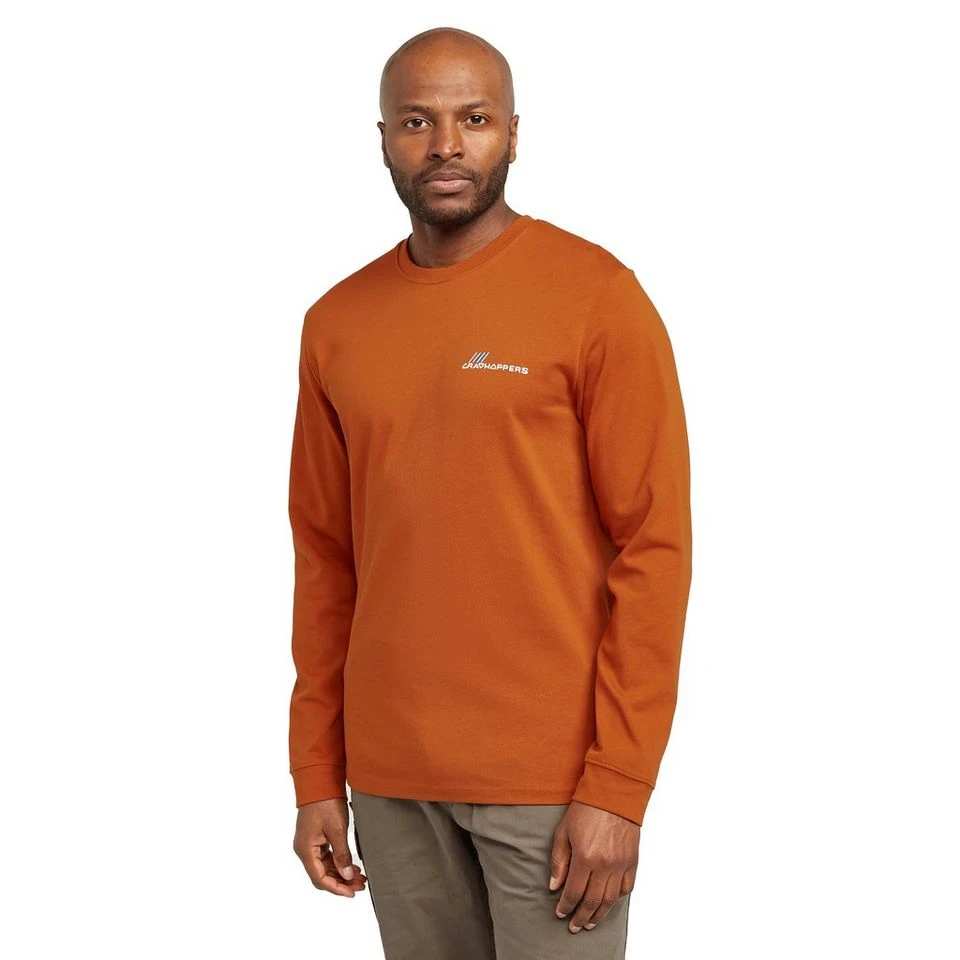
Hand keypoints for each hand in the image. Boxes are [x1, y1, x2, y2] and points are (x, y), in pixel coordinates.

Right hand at [293, 797, 367, 895]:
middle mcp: (304, 849)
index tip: (352, 893)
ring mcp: (309, 843)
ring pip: (324, 866)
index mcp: (306, 849)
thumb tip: (347, 876)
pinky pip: (326, 856)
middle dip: (341, 882)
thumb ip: (342, 855)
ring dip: (341, 873)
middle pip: (322, 875)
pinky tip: (352, 865)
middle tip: (360, 885)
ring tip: (360, 877)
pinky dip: (338, 862)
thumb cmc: (326, 802)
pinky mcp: (315, 837)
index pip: (320, 878)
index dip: (336, 888)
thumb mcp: (337, 829)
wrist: (320, 780)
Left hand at [548, 800, 638, 932]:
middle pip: (592, 901)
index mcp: (585, 857)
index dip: (566, 906)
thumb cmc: (586, 809)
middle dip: (581, 917)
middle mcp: (605, 865)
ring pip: (611, 900)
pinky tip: (609, 903)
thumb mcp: (563, 832)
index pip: (574, 892)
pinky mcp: (632, 861)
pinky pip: (627, 888)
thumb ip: (558, 861)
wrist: (613, 793)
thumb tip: (554, 886)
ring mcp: (621, 864)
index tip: (560, 913)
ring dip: (599, 914)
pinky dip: (617, 898)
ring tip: (590, 922)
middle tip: (574, 926)